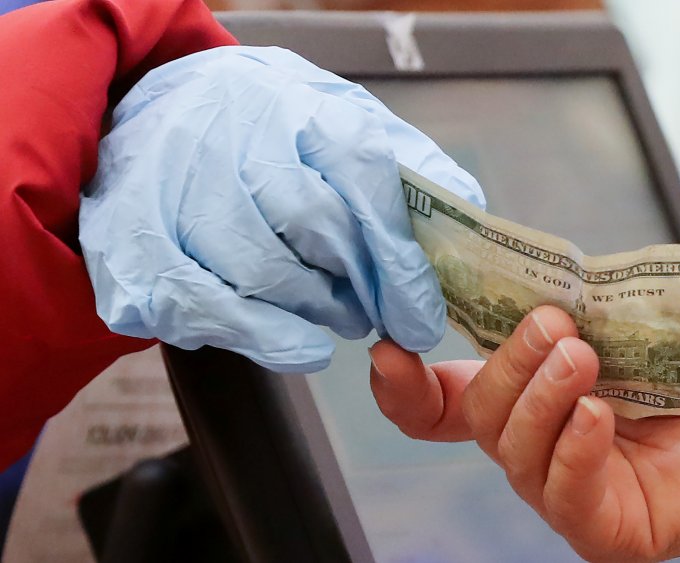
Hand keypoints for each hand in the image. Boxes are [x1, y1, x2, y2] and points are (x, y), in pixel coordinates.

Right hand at [80, 46, 483, 372]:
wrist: (161, 115)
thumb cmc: (271, 131)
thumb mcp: (345, 124)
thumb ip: (411, 170)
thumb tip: (466, 225)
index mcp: (296, 103)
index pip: (362, 174)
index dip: (397, 257)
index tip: (421, 316)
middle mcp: (231, 135)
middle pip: (313, 227)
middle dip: (359, 287)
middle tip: (377, 313)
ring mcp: (174, 187)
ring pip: (263, 274)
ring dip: (314, 311)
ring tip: (333, 313)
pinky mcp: (132, 242)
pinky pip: (206, 308)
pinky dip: (263, 337)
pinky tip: (296, 342)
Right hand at [370, 306, 679, 561]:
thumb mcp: (624, 324)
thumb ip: (568, 310)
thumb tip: (518, 282)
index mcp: (533, 400)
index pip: (444, 405)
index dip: (405, 387)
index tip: (389, 349)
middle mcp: (540, 449)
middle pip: (483, 414)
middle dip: (510, 362)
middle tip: (556, 324)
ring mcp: (569, 493)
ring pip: (516, 451)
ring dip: (541, 396)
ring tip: (583, 356)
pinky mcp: (607, 529)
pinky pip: (566, 494)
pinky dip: (574, 448)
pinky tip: (600, 416)